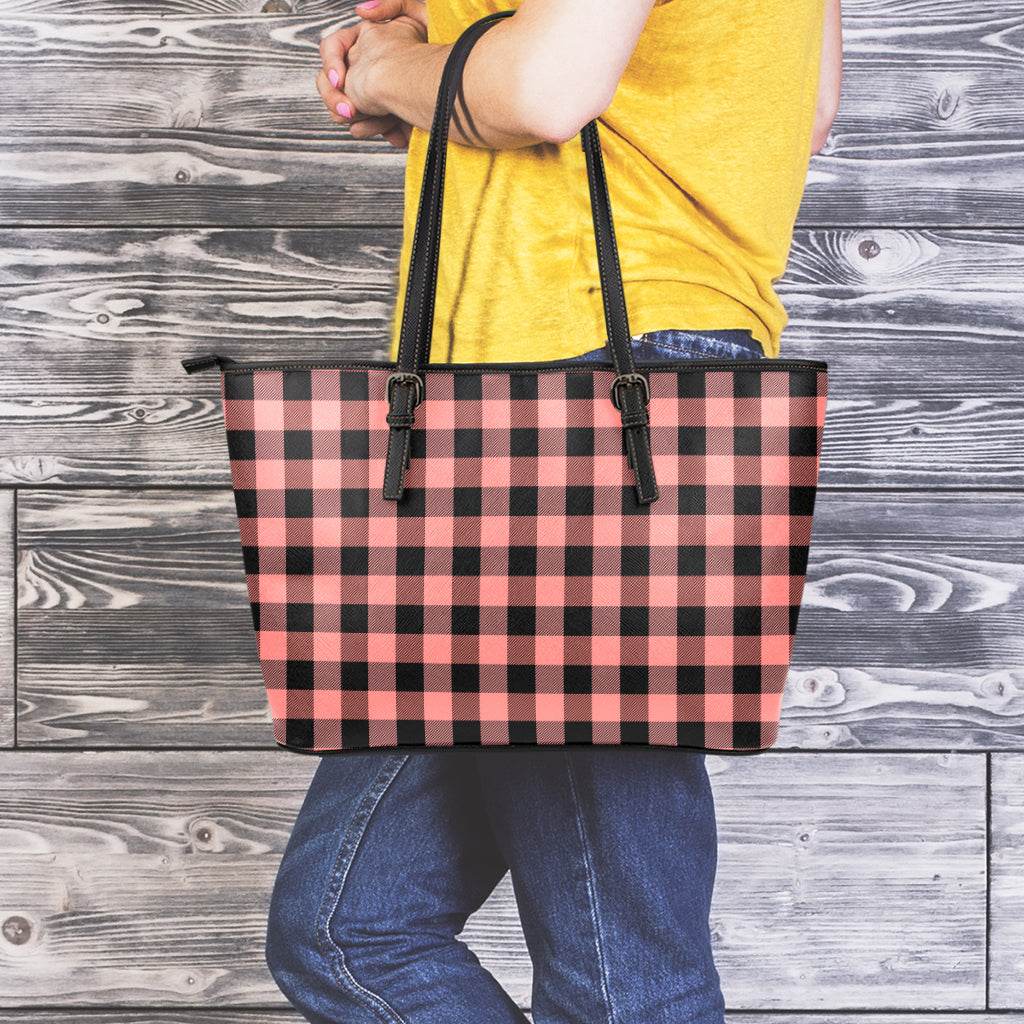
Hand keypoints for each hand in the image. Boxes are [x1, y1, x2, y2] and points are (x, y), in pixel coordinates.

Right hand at [317, 0, 427, 147]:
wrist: (448, 88)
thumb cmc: (438, 51)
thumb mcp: (417, 16)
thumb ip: (391, 5)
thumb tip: (361, 11)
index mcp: (365, 43)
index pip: (332, 49)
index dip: (331, 63)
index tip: (341, 81)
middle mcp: (363, 69)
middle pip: (330, 86)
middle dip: (337, 100)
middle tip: (350, 112)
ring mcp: (369, 95)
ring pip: (345, 111)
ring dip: (362, 119)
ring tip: (382, 122)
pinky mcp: (382, 117)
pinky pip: (366, 128)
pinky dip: (380, 130)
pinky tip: (397, 134)